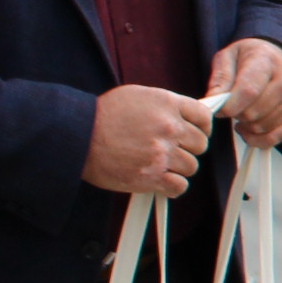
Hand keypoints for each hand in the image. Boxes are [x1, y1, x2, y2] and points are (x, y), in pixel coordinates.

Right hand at [85, 84, 216, 197]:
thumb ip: (165, 106)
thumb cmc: (103, 116)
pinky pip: (179, 186)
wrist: (77, 135)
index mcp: (166, 104)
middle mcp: (168, 127)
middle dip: (188, 148)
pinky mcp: (151, 176)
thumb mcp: (138, 96)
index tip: (196, 132)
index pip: (204, 117)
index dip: (202, 127)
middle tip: (173, 150)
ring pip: (191, 166)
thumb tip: (186, 117)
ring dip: (179, 168)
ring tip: (161, 164)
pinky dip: (172, 186)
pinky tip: (162, 181)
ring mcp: (160, 152)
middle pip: (200, 144)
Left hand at [208, 37, 281, 148]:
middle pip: (254, 112)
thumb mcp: (228, 58)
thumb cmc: (248, 59)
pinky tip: (248, 130)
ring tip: (241, 114)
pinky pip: (275, 138)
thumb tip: (214, 103)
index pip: (248, 91)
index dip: (229, 106)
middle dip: (236, 115)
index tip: (219, 110)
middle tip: (232, 107)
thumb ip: (220, 79)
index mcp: (266, 60)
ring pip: (262, 127)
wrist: (276, 58)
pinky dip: (257, 139)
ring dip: (246, 126)